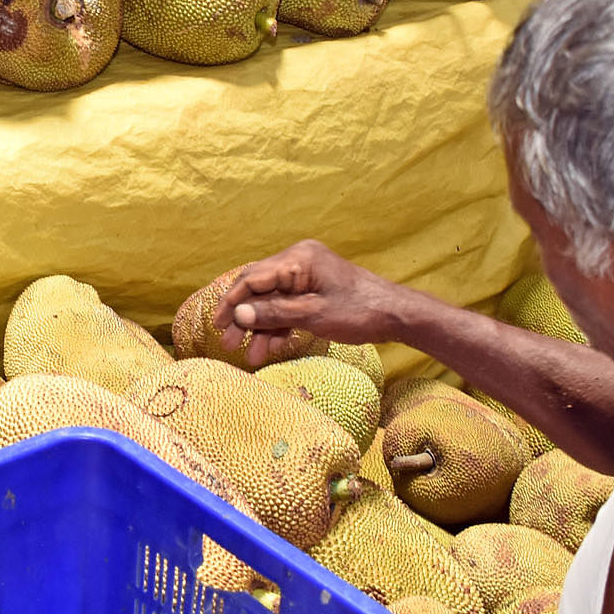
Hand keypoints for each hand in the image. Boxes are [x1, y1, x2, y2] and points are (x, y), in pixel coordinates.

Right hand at [211, 240, 410, 366]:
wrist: (396, 315)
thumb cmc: (359, 311)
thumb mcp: (313, 316)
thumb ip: (274, 314)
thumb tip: (239, 314)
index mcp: (298, 259)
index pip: (253, 278)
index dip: (231, 301)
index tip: (217, 324)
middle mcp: (299, 261)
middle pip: (259, 289)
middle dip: (243, 318)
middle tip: (229, 343)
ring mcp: (306, 276)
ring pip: (273, 302)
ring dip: (261, 328)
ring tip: (250, 355)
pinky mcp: (313, 291)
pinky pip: (288, 307)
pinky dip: (279, 327)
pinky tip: (270, 349)